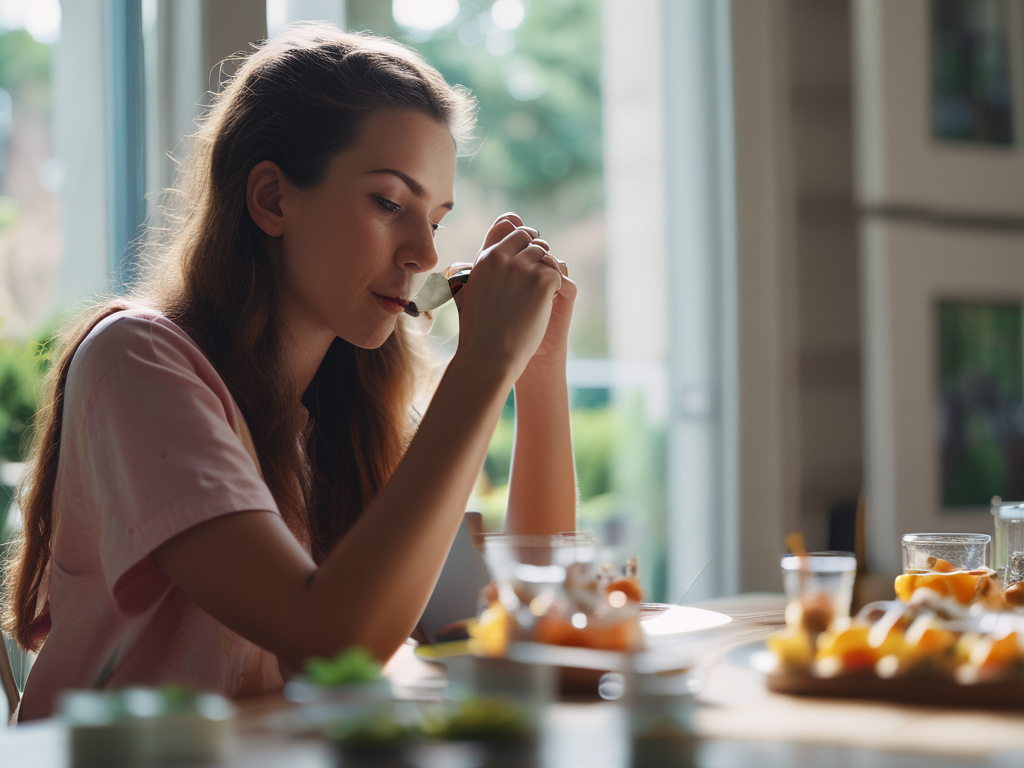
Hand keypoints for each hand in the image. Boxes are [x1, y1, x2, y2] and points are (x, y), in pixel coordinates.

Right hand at [452, 214, 561, 383]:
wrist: (489, 355)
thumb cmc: (479, 332)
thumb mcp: (471, 294)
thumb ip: (482, 272)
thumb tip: (487, 258)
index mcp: (484, 259)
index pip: (505, 226)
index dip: (519, 233)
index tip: (526, 243)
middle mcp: (501, 258)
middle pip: (527, 235)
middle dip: (536, 248)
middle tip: (539, 267)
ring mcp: (522, 268)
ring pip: (544, 253)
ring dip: (545, 268)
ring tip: (540, 291)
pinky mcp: (541, 281)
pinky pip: (555, 273)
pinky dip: (554, 287)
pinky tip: (544, 304)